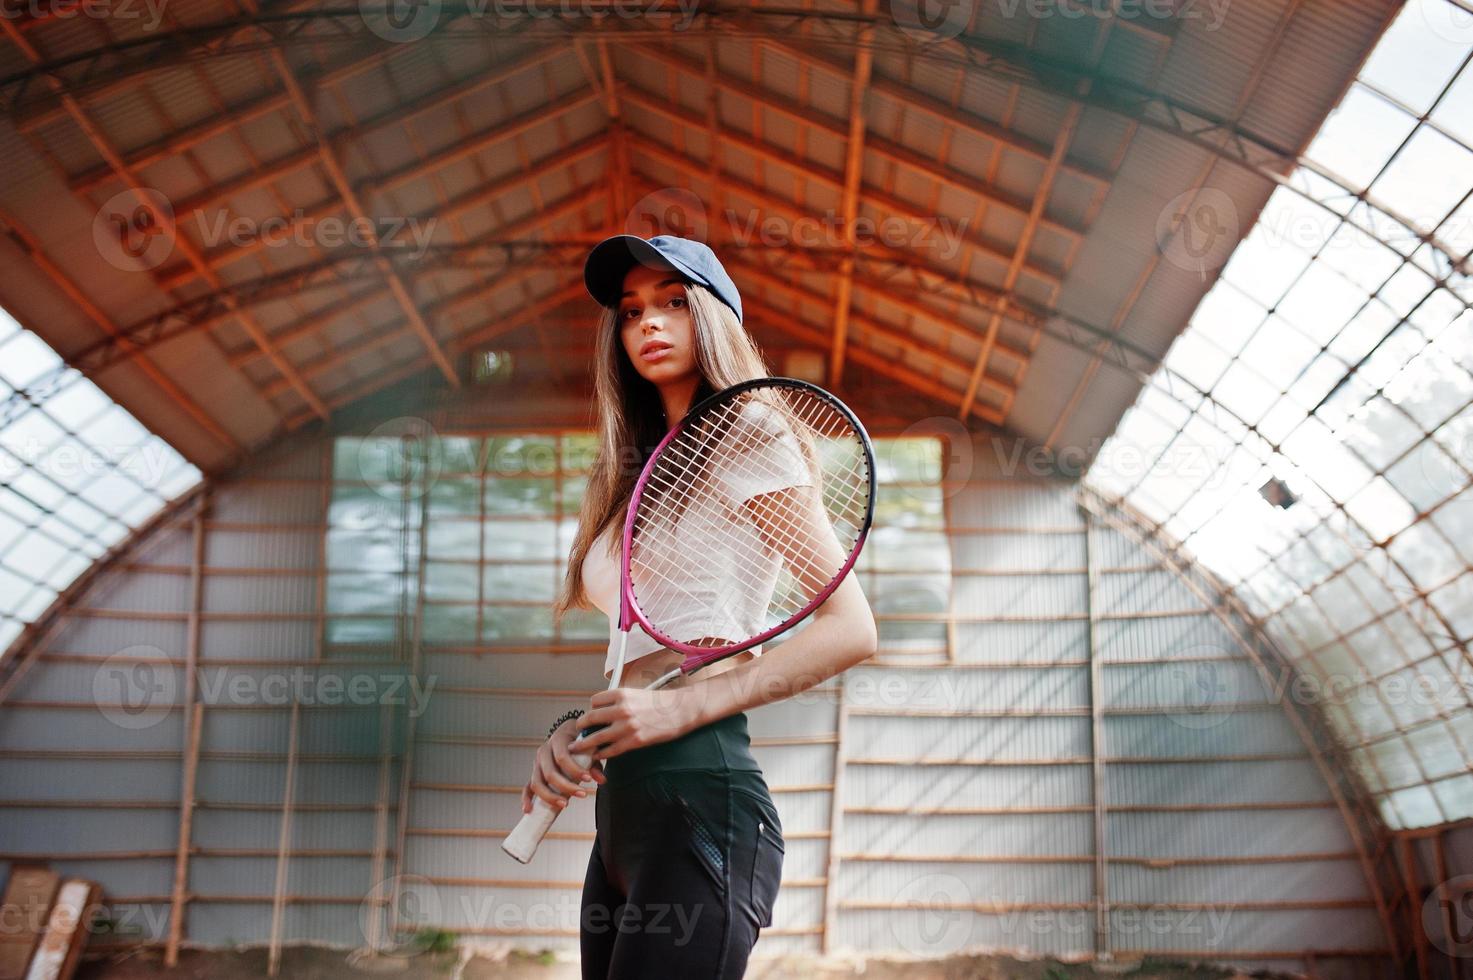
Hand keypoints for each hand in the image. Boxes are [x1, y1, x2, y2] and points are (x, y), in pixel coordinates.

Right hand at [520, 717, 604, 813]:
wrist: (568, 732)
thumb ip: (595, 763)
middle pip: (549, 773)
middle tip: (582, 795)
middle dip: (566, 787)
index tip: (588, 780)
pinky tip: (529, 810)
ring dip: (550, 796)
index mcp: (557, 740)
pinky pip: (527, 787)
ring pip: (537, 783)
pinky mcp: (534, 773)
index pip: (562, 757)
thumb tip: (601, 780)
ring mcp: (537, 763)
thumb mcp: (590, 747)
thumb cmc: (580, 741)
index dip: (575, 770)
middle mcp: (544, 751)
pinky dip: (526, 799)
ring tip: (565, 805)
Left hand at [570, 687, 698, 759]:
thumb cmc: (661, 702)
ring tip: (578, 748)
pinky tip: (599, 755)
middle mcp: (621, 708)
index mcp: (622, 694)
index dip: (591, 709)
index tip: (590, 716)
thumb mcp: (637, 694)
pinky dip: (602, 754)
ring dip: (584, 744)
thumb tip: (605, 711)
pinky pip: (610, 750)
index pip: (594, 701)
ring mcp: (627, 726)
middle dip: (581, 727)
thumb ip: (620, 701)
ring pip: (596, 737)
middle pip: (590, 718)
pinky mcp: (634, 741)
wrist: (682, 710)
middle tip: (578, 732)